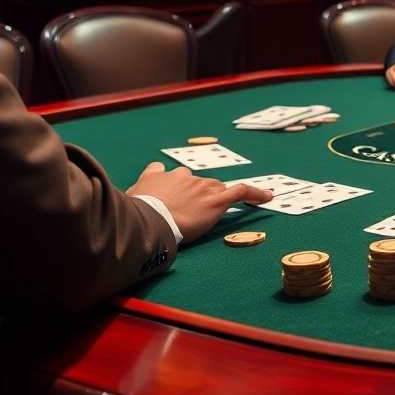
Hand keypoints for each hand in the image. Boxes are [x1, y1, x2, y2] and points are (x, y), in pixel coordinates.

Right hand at [127, 162, 272, 242]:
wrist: (150, 220)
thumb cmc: (135, 215)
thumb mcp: (128, 200)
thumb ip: (134, 194)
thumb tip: (126, 196)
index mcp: (159, 176)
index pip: (167, 173)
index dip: (172, 184)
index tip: (172, 191)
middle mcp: (182, 176)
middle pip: (195, 182)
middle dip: (195, 195)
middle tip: (188, 214)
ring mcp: (201, 187)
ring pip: (214, 188)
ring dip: (214, 199)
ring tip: (209, 214)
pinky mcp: (216, 199)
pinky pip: (241, 192)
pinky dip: (256, 193)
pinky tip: (268, 197)